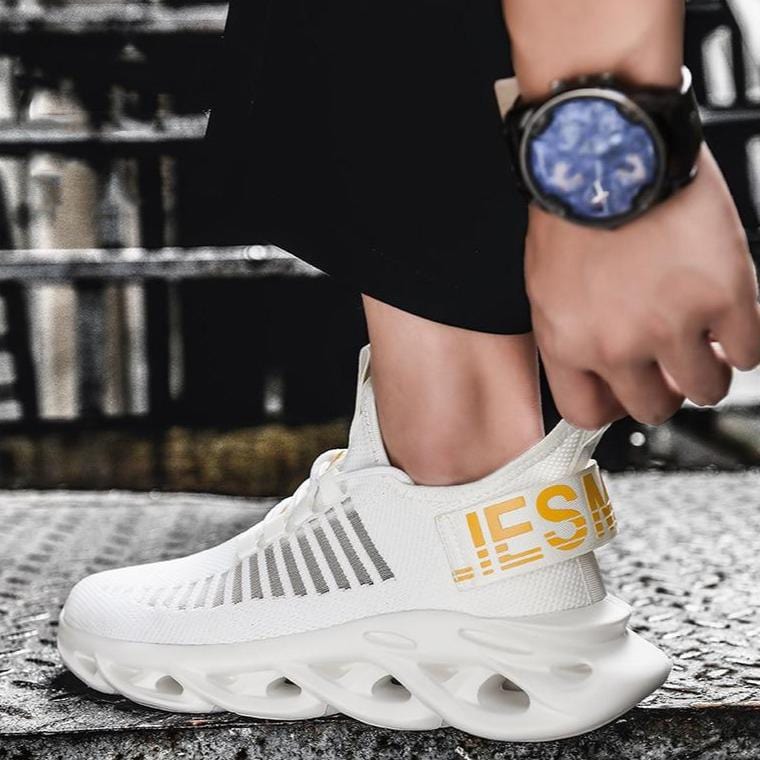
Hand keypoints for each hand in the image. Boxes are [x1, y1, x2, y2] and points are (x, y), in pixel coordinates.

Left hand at [526, 145, 759, 427]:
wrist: (609, 146)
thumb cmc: (572, 206)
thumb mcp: (546, 285)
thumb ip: (570, 336)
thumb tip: (600, 367)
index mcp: (566, 342)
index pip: (587, 414)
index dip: (613, 405)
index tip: (626, 391)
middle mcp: (616, 344)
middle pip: (651, 408)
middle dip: (663, 389)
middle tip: (671, 364)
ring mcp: (672, 325)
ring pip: (705, 388)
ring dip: (708, 371)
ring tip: (704, 342)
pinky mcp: (725, 296)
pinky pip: (750, 351)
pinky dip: (743, 342)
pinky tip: (730, 320)